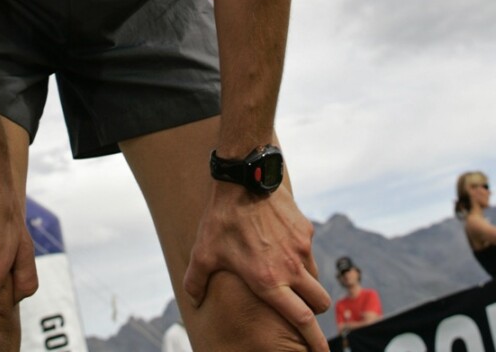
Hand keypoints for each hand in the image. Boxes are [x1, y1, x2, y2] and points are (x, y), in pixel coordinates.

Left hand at [183, 182, 329, 351]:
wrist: (244, 177)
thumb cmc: (222, 217)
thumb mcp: (203, 251)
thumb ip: (196, 280)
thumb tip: (192, 298)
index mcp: (269, 281)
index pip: (302, 320)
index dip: (314, 341)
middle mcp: (291, 268)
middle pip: (319, 303)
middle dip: (315, 312)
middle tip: (303, 310)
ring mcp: (301, 248)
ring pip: (315, 276)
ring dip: (306, 282)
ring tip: (285, 272)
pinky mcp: (305, 229)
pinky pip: (307, 250)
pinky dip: (299, 254)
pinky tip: (280, 243)